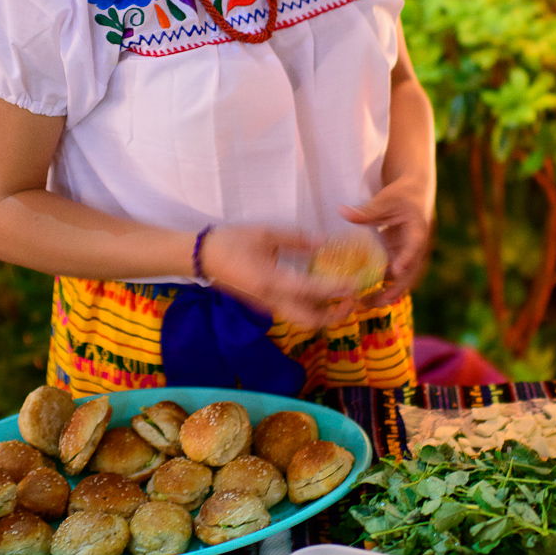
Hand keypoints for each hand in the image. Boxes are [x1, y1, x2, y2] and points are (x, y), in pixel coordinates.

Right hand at [199, 225, 357, 328]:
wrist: (200, 257)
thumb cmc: (230, 241)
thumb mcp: (265, 233)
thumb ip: (296, 239)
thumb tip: (324, 242)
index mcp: (270, 283)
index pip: (312, 292)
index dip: (337, 290)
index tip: (356, 284)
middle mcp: (271, 301)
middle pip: (310, 321)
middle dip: (334, 315)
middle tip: (351, 299)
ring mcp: (266, 306)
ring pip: (301, 319)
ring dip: (324, 313)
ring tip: (340, 296)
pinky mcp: (263, 304)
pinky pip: (292, 311)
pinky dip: (310, 306)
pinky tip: (318, 289)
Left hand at [339, 177, 431, 307]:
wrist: (415, 196)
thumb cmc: (402, 195)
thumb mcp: (385, 199)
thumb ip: (366, 210)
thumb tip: (342, 211)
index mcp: (418, 230)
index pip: (414, 246)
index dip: (406, 259)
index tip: (396, 271)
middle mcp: (417, 248)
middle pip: (410, 273)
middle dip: (394, 289)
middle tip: (376, 301)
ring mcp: (410, 256)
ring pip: (402, 280)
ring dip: (386, 293)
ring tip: (364, 305)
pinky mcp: (401, 259)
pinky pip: (393, 278)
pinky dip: (381, 287)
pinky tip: (364, 297)